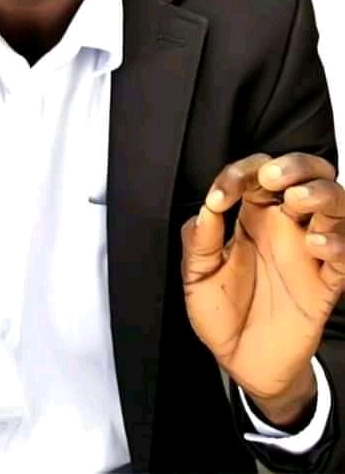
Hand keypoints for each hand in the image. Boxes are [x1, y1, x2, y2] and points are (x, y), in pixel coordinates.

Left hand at [181, 153, 344, 423]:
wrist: (242, 362)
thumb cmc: (222, 312)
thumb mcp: (197, 275)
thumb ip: (200, 239)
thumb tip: (208, 206)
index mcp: (253, 216)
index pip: (258, 172)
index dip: (241, 172)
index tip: (220, 197)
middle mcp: (285, 225)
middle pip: (308, 174)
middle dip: (296, 165)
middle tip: (273, 177)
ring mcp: (309, 251)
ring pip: (336, 204)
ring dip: (321, 193)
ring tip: (297, 201)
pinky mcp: (327, 283)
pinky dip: (337, 241)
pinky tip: (316, 243)